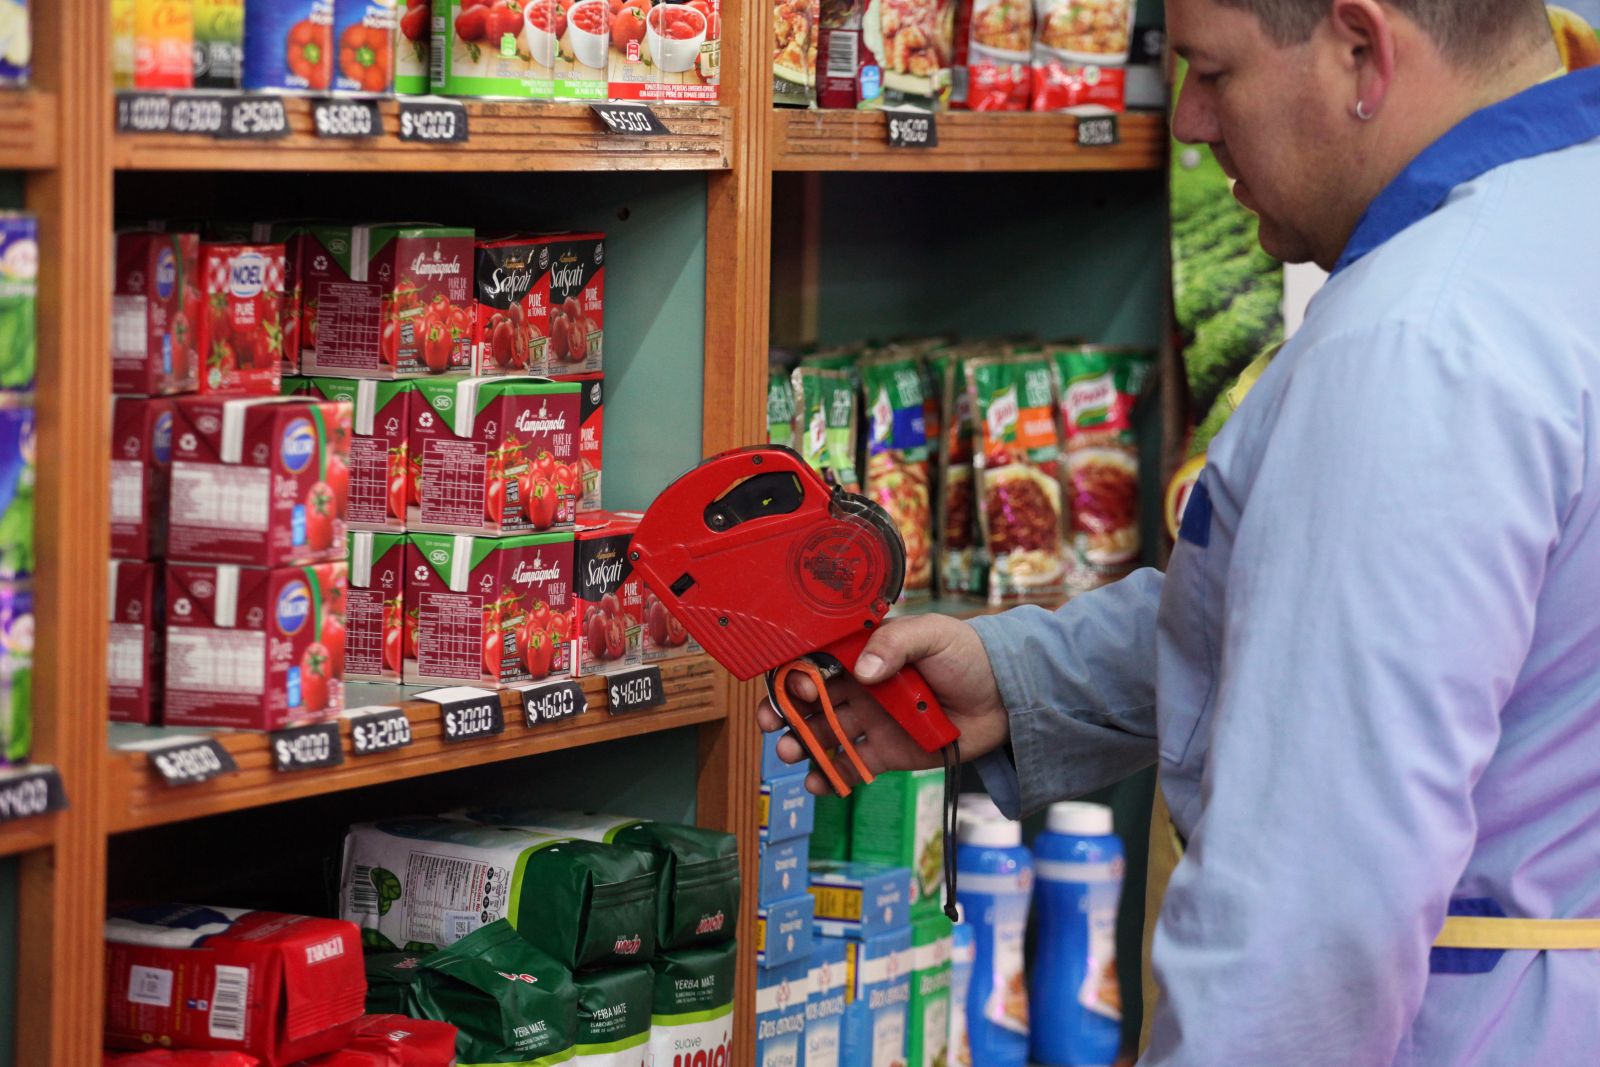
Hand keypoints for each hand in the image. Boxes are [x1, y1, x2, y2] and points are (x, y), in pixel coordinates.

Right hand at [757, 614, 1010, 794]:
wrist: (1007, 697)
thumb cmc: (969, 655)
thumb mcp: (934, 634)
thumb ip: (896, 643)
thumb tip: (864, 669)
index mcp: (866, 653)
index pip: (818, 661)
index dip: (796, 673)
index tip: (791, 686)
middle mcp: (862, 687)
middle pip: (811, 701)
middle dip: (786, 711)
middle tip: (771, 723)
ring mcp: (872, 721)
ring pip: (825, 734)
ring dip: (802, 744)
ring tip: (788, 752)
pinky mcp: (888, 753)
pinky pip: (852, 766)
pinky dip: (831, 776)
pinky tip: (817, 782)